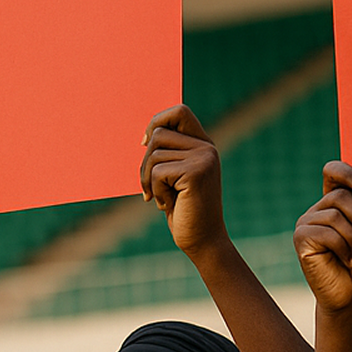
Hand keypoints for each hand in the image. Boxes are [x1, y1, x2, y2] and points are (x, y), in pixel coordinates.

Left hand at [140, 105, 225, 254]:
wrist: (203, 241)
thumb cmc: (184, 211)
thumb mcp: (174, 177)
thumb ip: (167, 154)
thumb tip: (144, 136)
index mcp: (204, 144)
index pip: (179, 111)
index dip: (157, 121)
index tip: (145, 144)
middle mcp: (207, 148)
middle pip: (158, 133)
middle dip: (145, 162)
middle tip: (150, 187)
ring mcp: (204, 159)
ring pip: (154, 154)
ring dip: (149, 180)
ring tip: (162, 198)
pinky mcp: (195, 173)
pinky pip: (157, 172)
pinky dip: (155, 191)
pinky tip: (168, 205)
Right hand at [293, 162, 351, 311]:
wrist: (350, 293)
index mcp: (335, 202)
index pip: (333, 172)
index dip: (347, 172)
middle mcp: (318, 209)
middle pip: (339, 196)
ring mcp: (307, 222)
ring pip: (335, 216)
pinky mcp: (301, 238)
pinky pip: (327, 234)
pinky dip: (344, 248)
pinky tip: (350, 260)